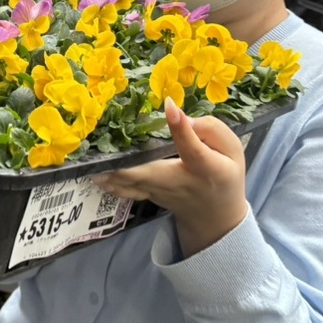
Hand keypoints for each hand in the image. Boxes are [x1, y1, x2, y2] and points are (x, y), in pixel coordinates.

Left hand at [92, 98, 248, 256]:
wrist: (216, 215)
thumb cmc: (224, 173)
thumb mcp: (232, 150)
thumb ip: (212, 130)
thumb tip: (179, 116)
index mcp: (206, 167)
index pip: (192, 147)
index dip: (181, 128)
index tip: (169, 107)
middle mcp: (180, 181)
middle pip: (150, 171)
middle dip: (125, 162)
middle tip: (102, 146)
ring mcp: (161, 193)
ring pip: (132, 183)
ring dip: (110, 173)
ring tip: (90, 162)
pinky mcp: (149, 197)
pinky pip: (127, 191)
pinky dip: (111, 184)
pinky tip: (95, 177)